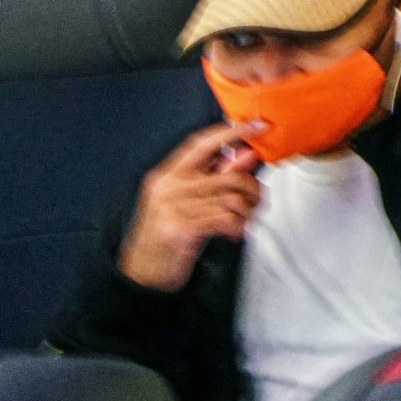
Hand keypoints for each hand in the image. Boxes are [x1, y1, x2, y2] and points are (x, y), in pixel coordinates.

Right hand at [119, 122, 262, 292]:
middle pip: (229, 176)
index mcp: (167, 175)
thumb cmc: (167, 236)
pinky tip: (234, 234)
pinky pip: (226, 219)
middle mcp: (168, 187)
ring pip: (232, 198)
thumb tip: (247, 154)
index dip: (231, 132)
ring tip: (245, 221)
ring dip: (248, 212)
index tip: (256, 125)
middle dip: (253, 190)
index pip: (201, 143)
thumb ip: (215, 177)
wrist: (142, 275)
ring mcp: (172, 207)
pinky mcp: (180, 228)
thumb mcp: (187, 202)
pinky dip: (238, 227)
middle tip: (258, 202)